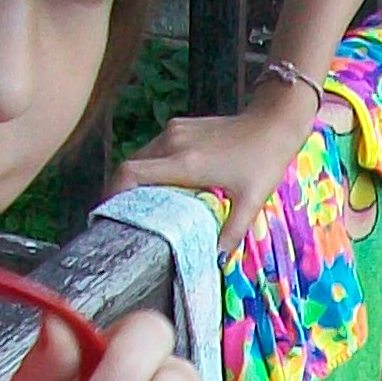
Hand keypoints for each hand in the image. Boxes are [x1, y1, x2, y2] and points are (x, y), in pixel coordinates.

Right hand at [117, 79, 317, 262]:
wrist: (274, 121)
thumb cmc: (264, 161)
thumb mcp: (251, 201)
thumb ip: (232, 231)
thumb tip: (216, 259)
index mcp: (184, 162)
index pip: (130, 174)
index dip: (112, 193)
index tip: (107, 214)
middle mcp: (172, 142)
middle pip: (129, 166)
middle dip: (120, 190)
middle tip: (121, 216)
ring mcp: (175, 131)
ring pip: (140, 156)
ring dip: (135, 178)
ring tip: (138, 204)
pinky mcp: (180, 125)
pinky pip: (154, 148)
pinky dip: (149, 166)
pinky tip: (159, 184)